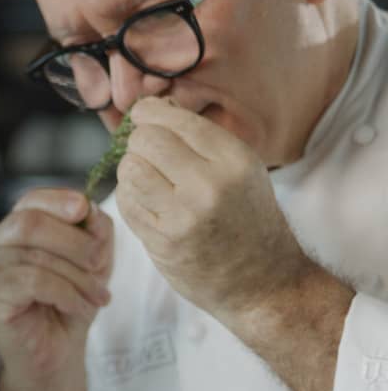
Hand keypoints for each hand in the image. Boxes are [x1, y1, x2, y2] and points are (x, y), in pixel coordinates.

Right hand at [0, 187, 113, 386]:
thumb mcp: (91, 262)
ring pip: (37, 256)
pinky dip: (66, 294)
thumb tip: (90, 210)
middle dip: (74, 242)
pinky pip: (34, 281)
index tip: (86, 210)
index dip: (59, 200)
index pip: (31, 200)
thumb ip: (92, 231)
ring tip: (98, 296)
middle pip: (31, 222)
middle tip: (101, 264)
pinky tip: (79, 308)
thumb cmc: (67, 305)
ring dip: (78, 277)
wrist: (54, 356)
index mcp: (11, 229)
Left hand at [115, 97, 308, 325]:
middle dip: (138, 143)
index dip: (149, 113)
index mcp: (234, 160)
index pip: (174, 120)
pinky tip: (148, 204)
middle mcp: (209, 185)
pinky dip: (130, 198)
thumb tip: (152, 108)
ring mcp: (183, 216)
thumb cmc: (249, 220)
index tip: (143, 115)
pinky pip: (126, 203)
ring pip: (129, 170)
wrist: (264, 282)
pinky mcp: (162, 242)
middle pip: (145, 141)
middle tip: (146, 152)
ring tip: (148, 180)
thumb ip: (201, 140)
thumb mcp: (242, 170)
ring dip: (131, 171)